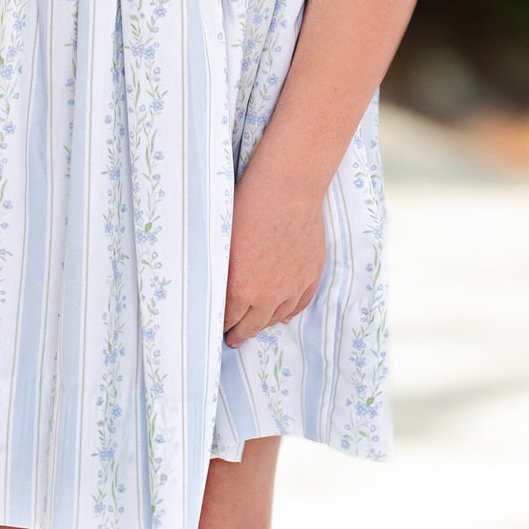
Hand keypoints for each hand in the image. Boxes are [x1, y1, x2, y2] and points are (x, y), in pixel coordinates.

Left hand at [223, 157, 325, 348]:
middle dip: (240, 333)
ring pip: (277, 317)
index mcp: (241, 289)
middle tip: (233, 339)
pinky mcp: (311, 274)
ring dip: (264, 324)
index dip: (222, 325)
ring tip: (255, 327)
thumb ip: (223, 273)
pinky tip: (282, 316)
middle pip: (253, 325)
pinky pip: (300, 304)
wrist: (287, 189)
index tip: (218, 329)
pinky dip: (289, 312)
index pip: (228, 319)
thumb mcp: (223, 243)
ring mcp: (293, 287)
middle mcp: (269, 295)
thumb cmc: (248, 207)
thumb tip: (220, 291)